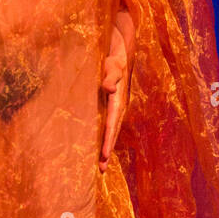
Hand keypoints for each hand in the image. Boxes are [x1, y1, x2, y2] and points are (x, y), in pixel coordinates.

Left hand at [99, 7, 134, 173]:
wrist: (120, 48)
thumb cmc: (113, 55)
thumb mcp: (111, 62)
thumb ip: (109, 75)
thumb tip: (108, 88)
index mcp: (118, 100)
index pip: (111, 124)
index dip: (107, 141)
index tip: (102, 157)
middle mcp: (118, 106)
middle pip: (113, 132)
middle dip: (107, 150)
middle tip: (100, 170)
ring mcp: (115, 106)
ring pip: (111, 130)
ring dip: (106, 146)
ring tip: (100, 165)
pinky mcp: (110, 103)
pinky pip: (107, 123)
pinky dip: (104, 135)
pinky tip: (98, 143)